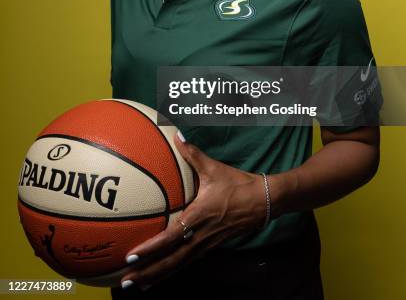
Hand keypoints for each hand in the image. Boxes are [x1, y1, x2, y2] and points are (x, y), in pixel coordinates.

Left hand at [120, 131, 266, 290]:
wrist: (264, 201)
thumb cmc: (238, 184)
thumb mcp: (214, 168)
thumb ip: (193, 154)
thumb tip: (177, 136)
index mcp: (199, 216)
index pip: (171, 237)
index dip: (151, 248)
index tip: (131, 257)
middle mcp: (201, 235)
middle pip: (171, 260)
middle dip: (147, 272)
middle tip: (125, 282)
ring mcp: (206, 244)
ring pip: (178, 265)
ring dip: (157, 276)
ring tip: (137, 285)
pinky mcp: (211, 246)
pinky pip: (187, 261)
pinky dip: (172, 269)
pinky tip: (160, 275)